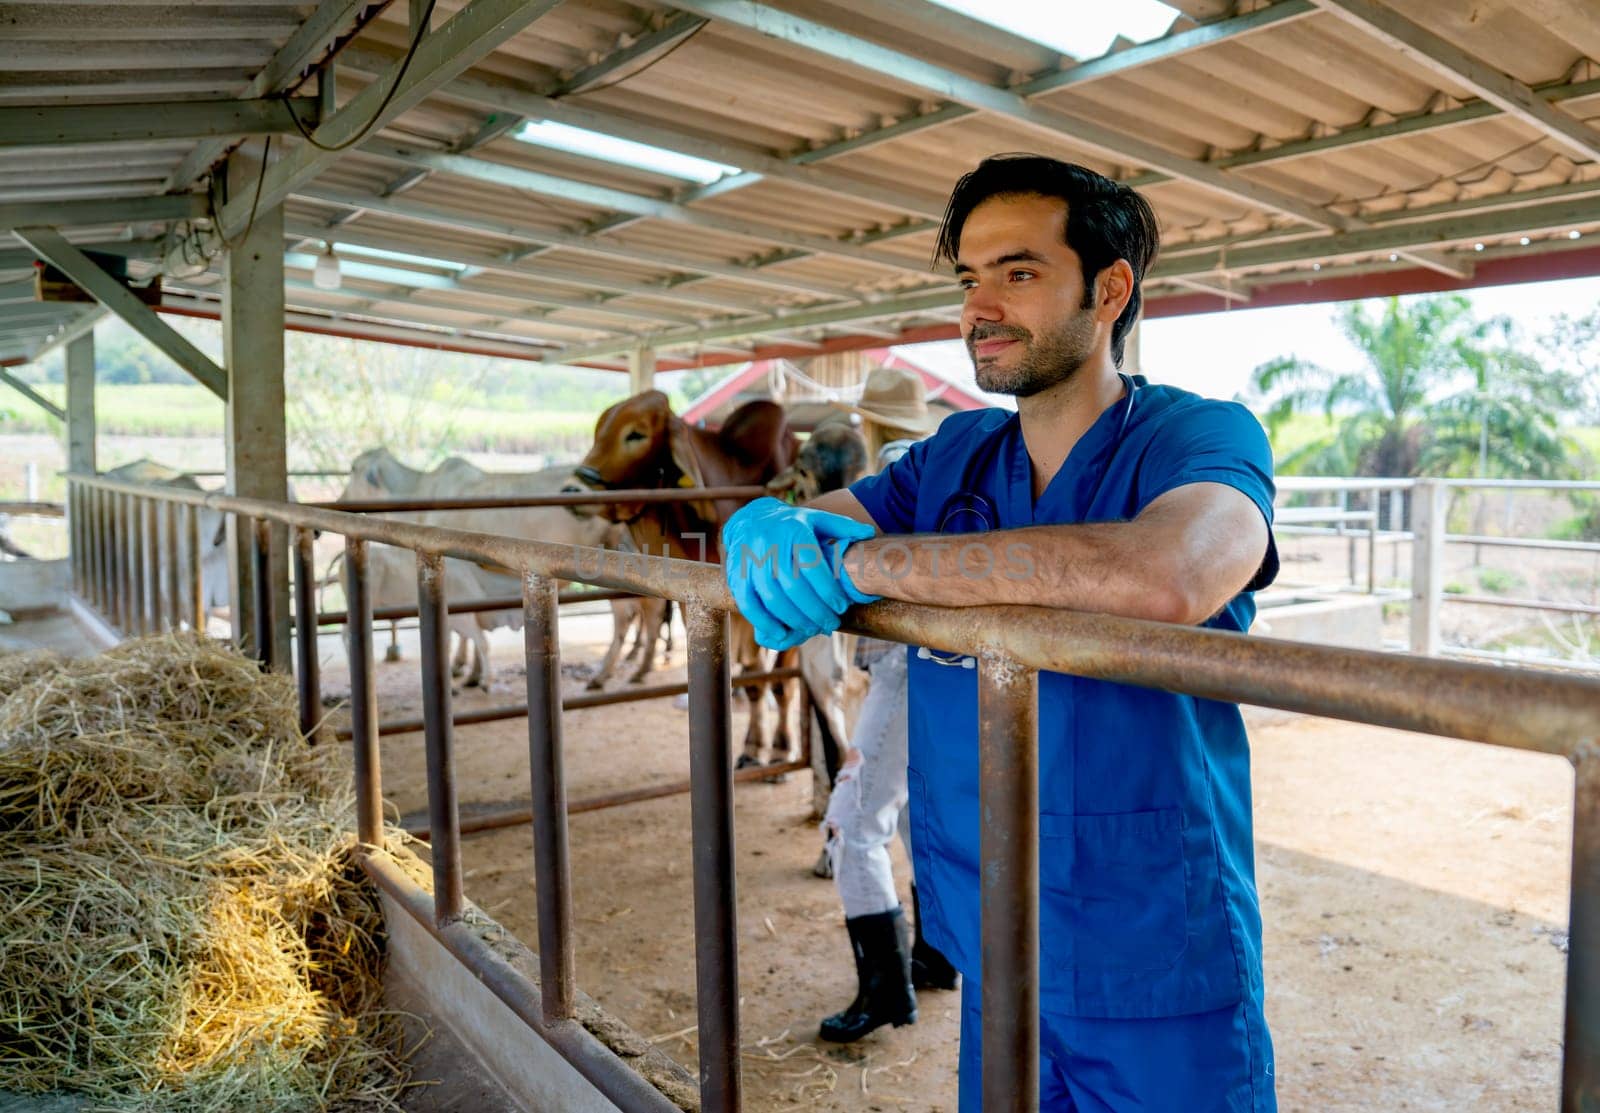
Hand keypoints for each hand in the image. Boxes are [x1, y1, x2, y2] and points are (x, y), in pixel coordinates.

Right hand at [722, 497, 877, 648]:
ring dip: (794, 620)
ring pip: (772, 598)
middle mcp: (769, 544)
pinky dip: (764, 622)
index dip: (828, 590)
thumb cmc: (792, 525)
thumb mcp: (817, 519)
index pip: (812, 566)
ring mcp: (750, 561)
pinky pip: (748, 604)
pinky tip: (781, 633)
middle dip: (814, 611)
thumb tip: (869, 533)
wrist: (751, 519)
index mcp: (793, 530)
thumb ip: (843, 527)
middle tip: (830, 624)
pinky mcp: (736, 576)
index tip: (841, 607)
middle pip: (793, 587)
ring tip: (811, 630)